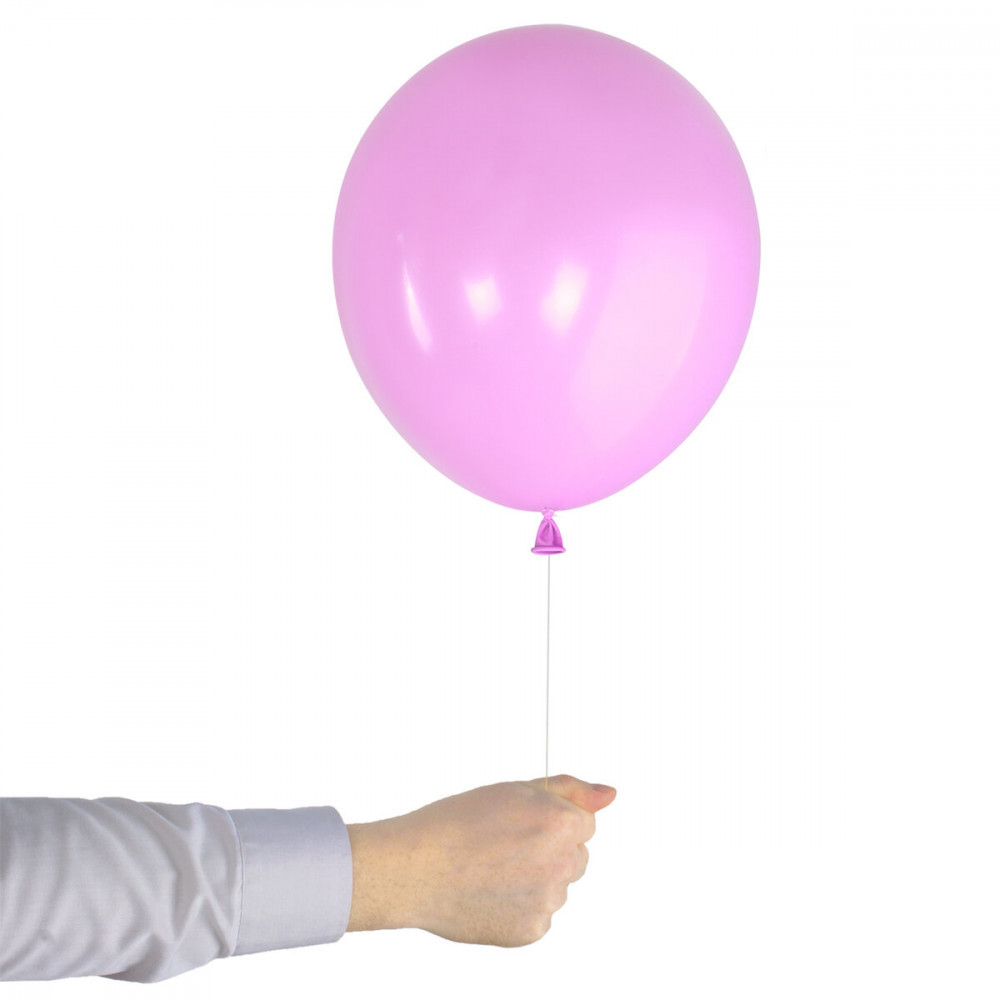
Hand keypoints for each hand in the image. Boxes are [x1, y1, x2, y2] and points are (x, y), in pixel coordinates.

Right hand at [346, 774, 616, 945]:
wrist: (414, 867)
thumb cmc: (457, 823)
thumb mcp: (515, 789)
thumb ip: (569, 790)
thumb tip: (609, 794)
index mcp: (562, 824)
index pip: (582, 823)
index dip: (550, 820)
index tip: (520, 823)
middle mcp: (563, 865)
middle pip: (574, 857)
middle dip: (549, 850)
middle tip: (503, 844)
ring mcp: (548, 902)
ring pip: (556, 887)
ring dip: (534, 879)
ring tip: (489, 868)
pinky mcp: (531, 932)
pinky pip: (538, 915)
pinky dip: (519, 907)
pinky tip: (488, 893)